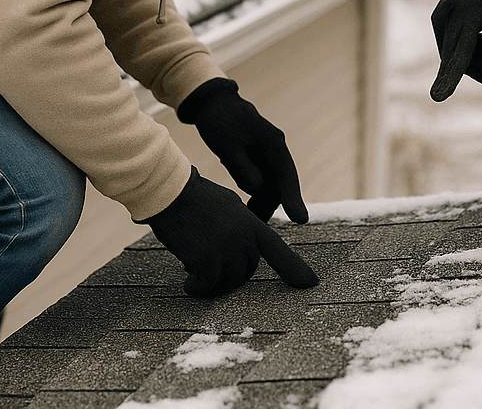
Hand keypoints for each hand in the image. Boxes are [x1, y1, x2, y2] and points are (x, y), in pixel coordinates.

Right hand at [142, 168, 318, 296]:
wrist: (171, 193)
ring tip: (195, 267)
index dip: (294, 268)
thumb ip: (243, 229)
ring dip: (211, 282)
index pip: (278, 249)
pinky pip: (205, 286)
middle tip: (208, 260)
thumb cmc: (195, 200)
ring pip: (226, 283)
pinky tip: (188, 282)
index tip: (310, 283)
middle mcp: (243, 238)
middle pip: (245, 272)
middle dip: (229, 272)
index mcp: (251, 223)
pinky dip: (196, 288)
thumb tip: (247, 252)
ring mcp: (226, 249)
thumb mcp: (229, 208)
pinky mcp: (207, 260)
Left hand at [178, 78, 306, 222]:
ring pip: (270, 183)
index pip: (286, 176)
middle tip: (255, 224)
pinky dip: (253, 191)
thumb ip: (244, 169)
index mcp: (273, 143)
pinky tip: (242, 202)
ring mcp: (267, 152)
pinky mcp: (258, 156)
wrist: (211, 103)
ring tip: (246, 217)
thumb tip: (258, 189)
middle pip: (279, 183)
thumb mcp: (228, 148)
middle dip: (269, 205)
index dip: (293, 199)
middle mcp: (275, 148)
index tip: (300, 220)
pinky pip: (261, 178)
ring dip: (260, 200)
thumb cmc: (219, 122)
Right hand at [429, 0, 481, 101]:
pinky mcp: (437, 22)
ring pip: (454, 57)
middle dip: (481, 74)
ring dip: (477, 62)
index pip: (461, 50)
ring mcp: (439, 19)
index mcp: (468, 9)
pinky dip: (468, 53)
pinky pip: (452, 49)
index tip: (439, 97)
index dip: (453, 75)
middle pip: (459, 60)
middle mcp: (447, 15)